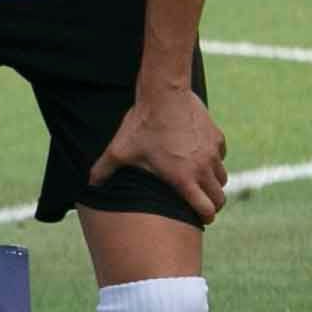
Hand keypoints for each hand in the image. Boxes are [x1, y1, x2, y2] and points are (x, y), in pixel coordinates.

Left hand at [98, 82, 227, 220]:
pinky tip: (199, 157)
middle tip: (201, 205)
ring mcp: (213, 153)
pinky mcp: (217, 138)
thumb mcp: (120, 150)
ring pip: (221, 178)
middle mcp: (203, 168)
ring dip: (212, 183)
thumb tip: (90, 185)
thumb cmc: (142, 125)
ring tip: (199, 183)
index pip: (207, 210)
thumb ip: (104, 170)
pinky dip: (213, 161)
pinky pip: (220, 157)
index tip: (200, 217)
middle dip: (212, 205)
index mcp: (184, 178)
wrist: (164, 94)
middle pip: (220, 198)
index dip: (205, 217)